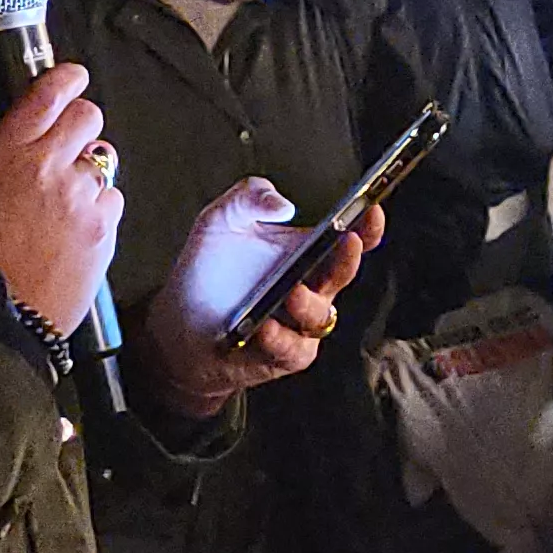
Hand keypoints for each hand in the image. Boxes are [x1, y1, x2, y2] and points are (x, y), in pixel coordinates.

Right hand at [0, 63, 118, 337]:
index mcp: (7, 151)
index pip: (49, 91)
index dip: (67, 78)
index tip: (73, 78)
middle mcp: (47, 165)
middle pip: (88, 115)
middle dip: (81, 124)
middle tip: (68, 146)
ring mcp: (79, 195)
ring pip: (102, 160)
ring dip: (87, 174)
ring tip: (64, 204)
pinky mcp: (103, 225)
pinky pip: (113, 199)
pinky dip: (100, 209)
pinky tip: (76, 230)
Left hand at [142, 185, 382, 415]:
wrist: (181, 325)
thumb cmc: (209, 272)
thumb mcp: (221, 220)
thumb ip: (248, 197)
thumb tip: (283, 205)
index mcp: (307, 252)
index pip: (350, 238)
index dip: (367, 226)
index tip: (371, 210)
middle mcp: (313, 287)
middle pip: (342, 272)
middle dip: (348, 257)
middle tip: (346, 241)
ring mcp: (302, 322)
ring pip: (320, 314)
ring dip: (307, 303)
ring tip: (291, 292)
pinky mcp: (287, 354)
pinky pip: (293, 348)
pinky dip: (280, 338)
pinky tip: (264, 327)